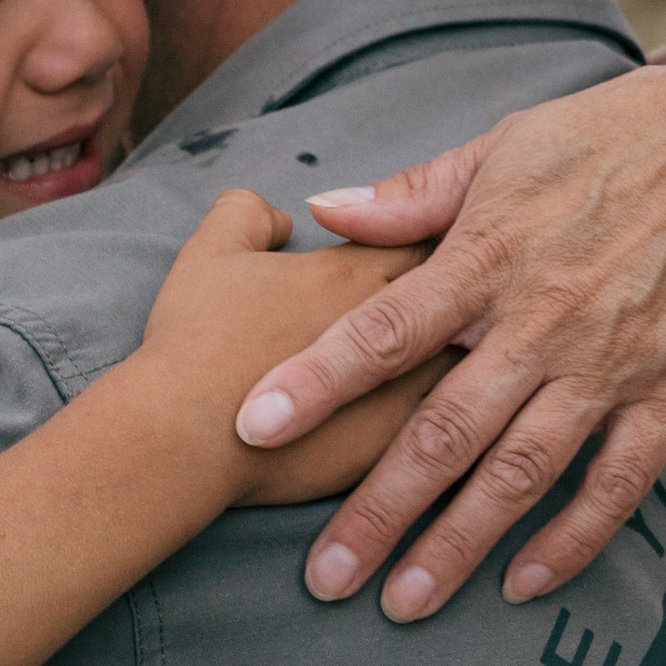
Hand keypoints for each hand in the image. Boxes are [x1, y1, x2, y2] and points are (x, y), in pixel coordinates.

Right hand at [137, 188, 445, 506]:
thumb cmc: (195, 338)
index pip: (430, 235)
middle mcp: (402, 330)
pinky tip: (448, 431)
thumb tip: (288, 217)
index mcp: (360, 273)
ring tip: (480, 363)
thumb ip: (251, 214)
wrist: (185, 434)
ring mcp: (406, 393)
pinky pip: (443, 435)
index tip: (448, 233)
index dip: (442, 231)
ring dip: (473, 364)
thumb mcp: (211, 252)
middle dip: (473, 296)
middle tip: (475, 295)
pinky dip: (448, 426)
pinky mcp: (396, 451)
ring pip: (469, 371)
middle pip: (467, 302)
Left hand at [227, 0, 665, 616]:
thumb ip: (417, 193)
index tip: (248, 429)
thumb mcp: (515, 140)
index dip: (312, 381)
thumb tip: (322, 210)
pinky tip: (524, 584)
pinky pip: (619, 484)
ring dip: (458, 546)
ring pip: (519, 474)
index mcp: (491, 253)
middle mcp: (544, 320)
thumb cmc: (636, 125)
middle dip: (374, 511)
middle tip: (323, 578)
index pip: (380, 331)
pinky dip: (572, 540)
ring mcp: (614, 363)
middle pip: (440, 430)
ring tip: (403, 603)